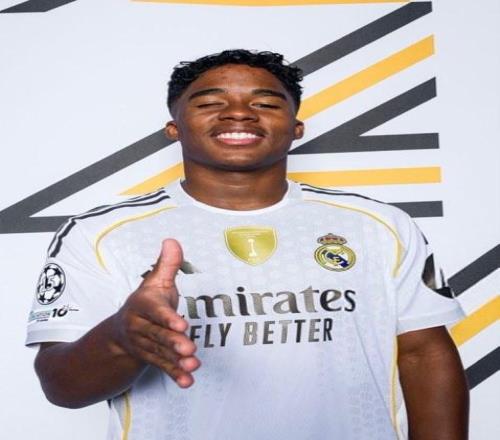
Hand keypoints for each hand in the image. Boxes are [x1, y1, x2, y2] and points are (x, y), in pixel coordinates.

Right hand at [111, 239, 199, 387]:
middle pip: (158, 335)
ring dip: (176, 361)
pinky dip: (174, 375)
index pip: (155, 311)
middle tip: (189, 348)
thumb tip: (172, 241)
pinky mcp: (151, 358)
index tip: (182, 325)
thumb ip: (166, 264)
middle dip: (173, 342)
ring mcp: (145, 345)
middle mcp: (140, 326)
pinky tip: (187, 382)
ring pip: (160, 354)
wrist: (120, 331)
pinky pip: (162, 368)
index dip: (168, 318)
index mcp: (142, 305)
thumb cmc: (146, 302)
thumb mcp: (155, 282)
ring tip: (193, 366)